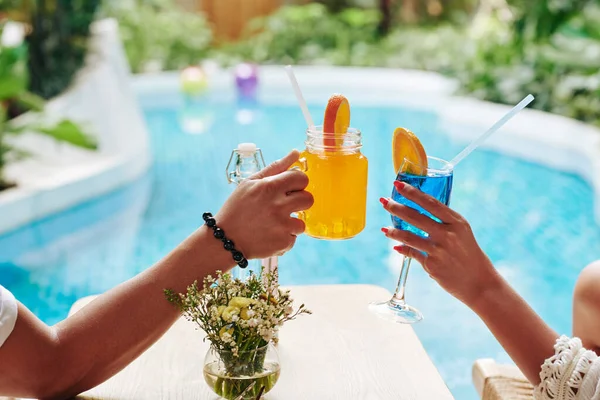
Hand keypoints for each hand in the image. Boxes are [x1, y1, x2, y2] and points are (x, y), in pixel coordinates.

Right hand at [216, 150, 313, 259]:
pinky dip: (283, 238)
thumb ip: (276, 167)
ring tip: (273, 224)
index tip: (289, 189)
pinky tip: (269, 235)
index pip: (302, 178)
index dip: (297, 184)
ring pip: (302, 222)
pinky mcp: (283, 242)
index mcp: (270, 186)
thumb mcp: (251, 183)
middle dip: (298, 202)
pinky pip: (294, 237)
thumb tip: (296, 153)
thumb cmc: (237, 208)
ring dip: (291, 223)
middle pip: (308, 199)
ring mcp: (282, 225)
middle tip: (283, 207)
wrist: (225, 240)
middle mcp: (278, 205)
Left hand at [380, 181, 498, 305]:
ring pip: (408, 236)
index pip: (430, 202)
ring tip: (384, 229)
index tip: (397, 184)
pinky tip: (395, 246)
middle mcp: (447, 234)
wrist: (479, 282)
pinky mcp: (431, 265)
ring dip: (393, 231)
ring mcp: (438, 250)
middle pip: (415, 216)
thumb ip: (444, 221)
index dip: (411, 192)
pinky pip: (411, 253)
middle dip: (396, 207)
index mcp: (456, 222)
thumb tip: (418, 210)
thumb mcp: (462, 232)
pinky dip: (402, 249)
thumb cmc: (469, 253)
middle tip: (383, 201)